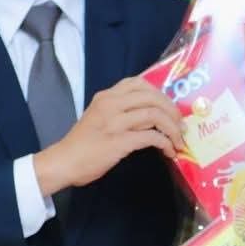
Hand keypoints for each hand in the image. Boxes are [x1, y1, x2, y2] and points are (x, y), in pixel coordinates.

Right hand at [32, 75, 184, 194]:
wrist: (64, 162)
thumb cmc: (82, 143)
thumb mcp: (99, 116)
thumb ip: (120, 110)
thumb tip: (151, 115)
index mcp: (106, 96)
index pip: (140, 83)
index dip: (161, 94)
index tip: (169, 108)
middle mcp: (111, 104)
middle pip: (153, 97)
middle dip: (172, 111)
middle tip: (180, 125)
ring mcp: (114, 122)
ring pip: (155, 115)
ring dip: (173, 129)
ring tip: (178, 141)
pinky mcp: (118, 142)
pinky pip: (151, 137)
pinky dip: (165, 143)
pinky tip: (169, 151)